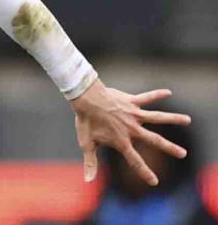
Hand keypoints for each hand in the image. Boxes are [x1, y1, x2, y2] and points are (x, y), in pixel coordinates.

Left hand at [71, 79, 190, 185]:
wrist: (85, 97)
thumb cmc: (85, 120)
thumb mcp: (87, 143)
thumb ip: (91, 162)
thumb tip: (88, 181)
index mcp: (122, 141)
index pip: (135, 161)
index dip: (144, 172)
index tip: (154, 182)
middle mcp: (132, 129)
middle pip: (154, 140)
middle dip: (170, 148)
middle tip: (183, 154)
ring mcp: (133, 114)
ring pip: (157, 117)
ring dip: (173, 118)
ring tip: (188, 119)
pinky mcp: (131, 102)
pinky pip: (146, 97)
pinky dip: (157, 94)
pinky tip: (168, 92)